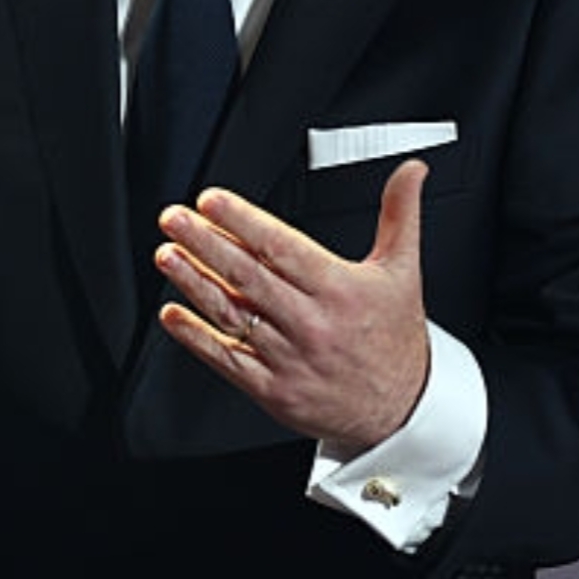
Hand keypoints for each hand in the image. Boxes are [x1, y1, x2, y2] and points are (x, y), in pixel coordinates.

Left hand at [155, 159, 431, 452]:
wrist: (403, 408)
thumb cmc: (395, 336)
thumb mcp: (403, 271)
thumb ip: (400, 215)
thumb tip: (412, 170)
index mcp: (341, 290)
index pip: (283, 248)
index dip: (244, 222)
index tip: (211, 201)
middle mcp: (312, 323)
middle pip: (249, 277)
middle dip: (205, 244)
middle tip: (174, 219)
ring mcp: (289, 358)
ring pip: (232, 314)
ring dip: (194, 283)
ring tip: (167, 255)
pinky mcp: (273, 389)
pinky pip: (227, 359)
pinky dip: (196, 337)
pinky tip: (172, 315)